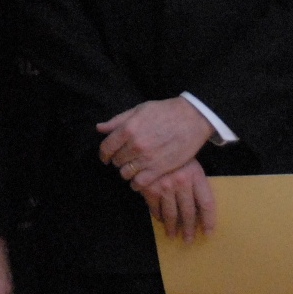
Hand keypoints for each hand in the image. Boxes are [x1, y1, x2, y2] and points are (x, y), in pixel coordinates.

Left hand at [97, 98, 213, 187]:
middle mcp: (135, 145)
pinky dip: (136, 183)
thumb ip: (118, 120)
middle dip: (118, 160)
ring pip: (125, 173)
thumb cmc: (165, 111)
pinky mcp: (159, 170)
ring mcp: (147, 159)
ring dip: (127, 171)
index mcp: (128, 129)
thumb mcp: (139, 110)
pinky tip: (138, 178)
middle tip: (125, 158)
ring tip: (133, 167)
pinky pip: (139, 183)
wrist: (192, 118)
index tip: (106, 157)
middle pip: (116, 161)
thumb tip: (99, 128)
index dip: (104, 154)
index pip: (106, 148)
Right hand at [138, 159, 216, 241]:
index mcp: (196, 175)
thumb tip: (199, 208)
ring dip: (172, 227)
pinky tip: (160, 220)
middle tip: (189, 240)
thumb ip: (195, 182)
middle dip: (189, 228)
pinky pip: (155, 208)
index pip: (207, 203)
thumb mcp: (189, 162)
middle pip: (189, 212)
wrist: (152, 141)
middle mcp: (182, 183)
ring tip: (174, 235)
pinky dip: (158, 216)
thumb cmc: (174, 151)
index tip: (208, 232)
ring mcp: (165, 187)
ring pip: (171, 214)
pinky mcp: (149, 189)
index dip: (209, 220)